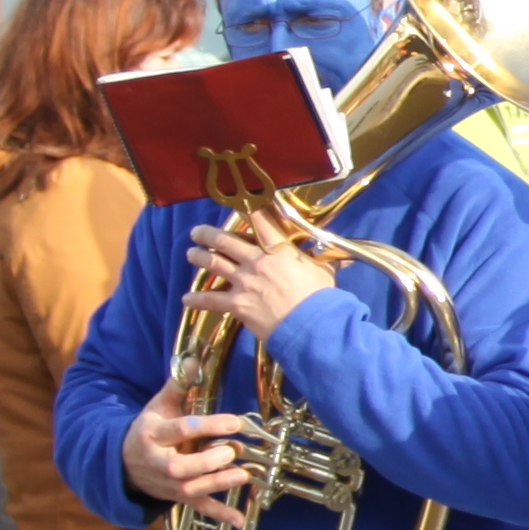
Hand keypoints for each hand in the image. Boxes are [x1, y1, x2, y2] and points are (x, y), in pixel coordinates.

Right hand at [121, 398, 256, 529]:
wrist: (124, 463)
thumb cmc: (149, 430)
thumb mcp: (157, 407)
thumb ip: (177, 385)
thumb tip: (193, 361)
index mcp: (152, 435)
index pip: (180, 430)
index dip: (207, 426)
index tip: (235, 422)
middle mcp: (157, 462)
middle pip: (179, 467)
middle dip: (206, 461)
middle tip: (231, 450)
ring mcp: (167, 483)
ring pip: (189, 488)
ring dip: (217, 483)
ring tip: (242, 474)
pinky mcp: (177, 496)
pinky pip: (198, 507)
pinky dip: (219, 514)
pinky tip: (239, 520)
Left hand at [184, 216, 331, 337]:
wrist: (312, 325)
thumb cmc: (321, 298)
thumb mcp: (324, 273)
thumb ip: (324, 262)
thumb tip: (341, 259)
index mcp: (278, 249)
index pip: (258, 222)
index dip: (246, 210)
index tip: (237, 204)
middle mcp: (256, 261)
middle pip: (224, 241)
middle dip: (207, 234)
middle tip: (198, 232)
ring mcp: (243, 282)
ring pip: (212, 264)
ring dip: (198, 257)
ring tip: (191, 254)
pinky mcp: (236, 304)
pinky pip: (210, 300)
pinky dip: (196, 299)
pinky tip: (187, 299)